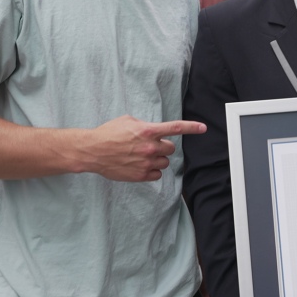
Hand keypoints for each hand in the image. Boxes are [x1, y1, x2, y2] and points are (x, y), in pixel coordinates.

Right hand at [85, 116, 205, 181]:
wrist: (92, 151)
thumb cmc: (108, 134)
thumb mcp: (128, 121)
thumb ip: (145, 125)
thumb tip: (154, 131)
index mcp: (148, 131)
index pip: (175, 128)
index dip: (192, 127)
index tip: (203, 128)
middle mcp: (149, 147)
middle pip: (170, 149)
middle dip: (162, 147)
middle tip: (148, 146)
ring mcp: (146, 162)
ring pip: (165, 162)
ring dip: (157, 159)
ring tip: (141, 156)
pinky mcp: (141, 175)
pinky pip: (157, 174)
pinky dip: (152, 171)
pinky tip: (140, 166)